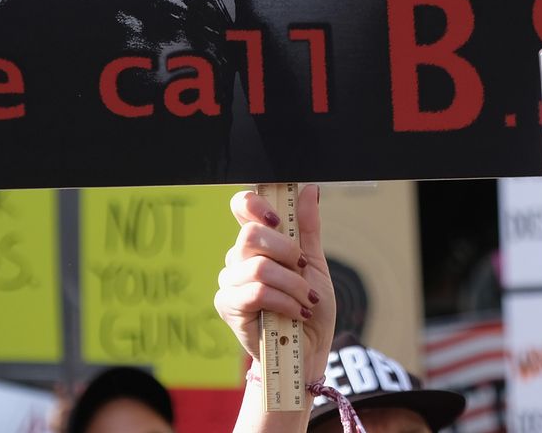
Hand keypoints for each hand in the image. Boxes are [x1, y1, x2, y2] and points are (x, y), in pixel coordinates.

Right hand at [215, 185, 333, 368]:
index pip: (241, 206)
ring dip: (293, 284)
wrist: (308, 351)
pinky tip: (298, 312)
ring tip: (307, 300)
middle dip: (287, 252)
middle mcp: (237, 258)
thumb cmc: (309, 308)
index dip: (256, 204)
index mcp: (256, 242)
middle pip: (250, 235)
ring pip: (258, 267)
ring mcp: (229, 282)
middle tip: (304, 271)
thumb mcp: (314, 264)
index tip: (279, 219)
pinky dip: (285, 301)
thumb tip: (309, 190)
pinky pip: (256, 293)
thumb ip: (308, 228)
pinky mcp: (228, 306)